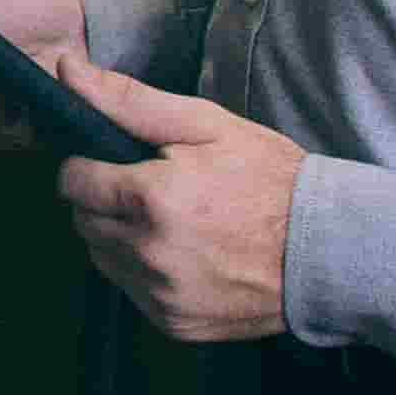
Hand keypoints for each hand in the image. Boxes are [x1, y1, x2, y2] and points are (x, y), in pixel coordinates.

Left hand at [49, 54, 304, 343]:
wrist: (327, 249)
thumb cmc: (270, 180)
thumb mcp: (206, 125)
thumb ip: (129, 101)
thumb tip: (69, 71)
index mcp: (151, 200)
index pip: (72, 181)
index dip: (89, 167)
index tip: (114, 164)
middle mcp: (149, 253)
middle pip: (83, 222)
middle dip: (104, 202)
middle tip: (149, 191)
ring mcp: (161, 294)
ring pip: (103, 258)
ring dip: (120, 238)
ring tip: (169, 222)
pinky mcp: (174, 323)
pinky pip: (132, 291)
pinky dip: (144, 272)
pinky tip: (183, 254)